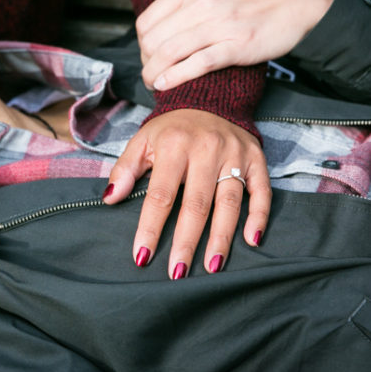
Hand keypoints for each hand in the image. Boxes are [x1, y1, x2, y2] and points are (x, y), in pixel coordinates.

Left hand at [104, 109, 269, 278]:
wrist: (209, 99)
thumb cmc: (170, 129)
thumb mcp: (142, 140)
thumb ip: (125, 169)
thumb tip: (109, 199)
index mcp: (175, 146)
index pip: (161, 194)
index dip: (151, 227)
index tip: (142, 256)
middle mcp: (207, 149)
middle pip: (197, 204)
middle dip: (187, 241)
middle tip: (178, 272)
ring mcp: (235, 155)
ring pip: (229, 202)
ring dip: (221, 237)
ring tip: (212, 266)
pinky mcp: (257, 159)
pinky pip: (261, 191)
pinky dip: (259, 216)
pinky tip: (252, 240)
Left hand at [136, 0, 334, 90]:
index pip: (147, 21)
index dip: (142, 42)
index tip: (147, 52)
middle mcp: (202, 4)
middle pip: (154, 40)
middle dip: (146, 61)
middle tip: (150, 70)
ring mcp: (220, 25)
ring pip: (170, 53)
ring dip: (154, 73)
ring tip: (152, 83)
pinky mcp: (237, 47)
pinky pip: (198, 64)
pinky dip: (176, 77)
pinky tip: (165, 84)